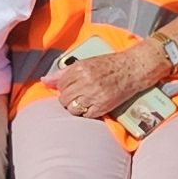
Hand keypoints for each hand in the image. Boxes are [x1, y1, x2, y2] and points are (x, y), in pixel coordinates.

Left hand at [46, 44, 162, 123]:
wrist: (132, 69)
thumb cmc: (110, 64)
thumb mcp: (86, 63)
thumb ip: (64, 73)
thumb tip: (44, 81)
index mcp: (80, 69)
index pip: (60, 85)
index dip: (65, 88)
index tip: (72, 87)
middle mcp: (85, 82)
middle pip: (64, 98)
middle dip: (69, 98)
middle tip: (79, 95)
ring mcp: (94, 95)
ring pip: (72, 108)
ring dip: (77, 107)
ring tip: (86, 101)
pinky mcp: (103, 106)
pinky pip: (86, 115)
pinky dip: (87, 113)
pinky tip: (93, 105)